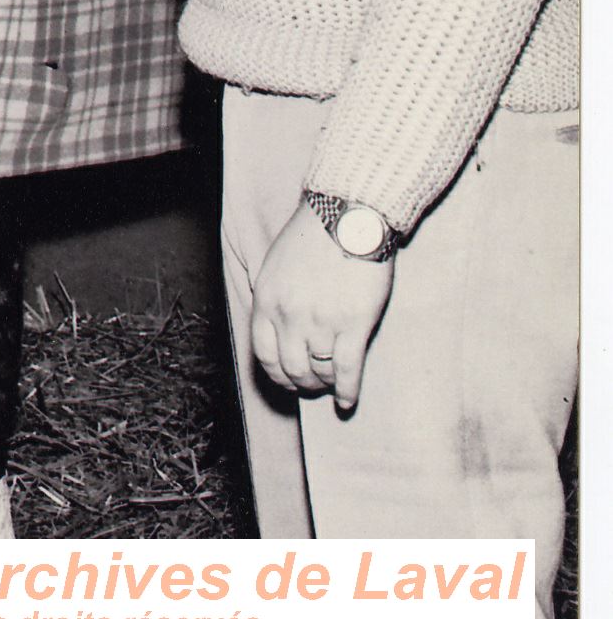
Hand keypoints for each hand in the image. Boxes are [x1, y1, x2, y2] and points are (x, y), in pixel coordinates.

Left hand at [250, 199, 393, 412]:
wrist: (347, 216)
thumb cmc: (312, 237)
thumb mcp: (275, 265)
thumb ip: (273, 299)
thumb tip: (275, 332)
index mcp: (267, 300)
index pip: (263, 354)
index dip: (275, 374)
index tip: (286, 379)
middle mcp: (290, 315)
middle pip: (291, 368)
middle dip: (301, 383)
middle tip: (311, 386)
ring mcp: (322, 322)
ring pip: (319, 372)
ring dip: (324, 385)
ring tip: (330, 385)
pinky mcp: (354, 325)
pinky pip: (347, 370)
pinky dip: (347, 391)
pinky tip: (348, 401)